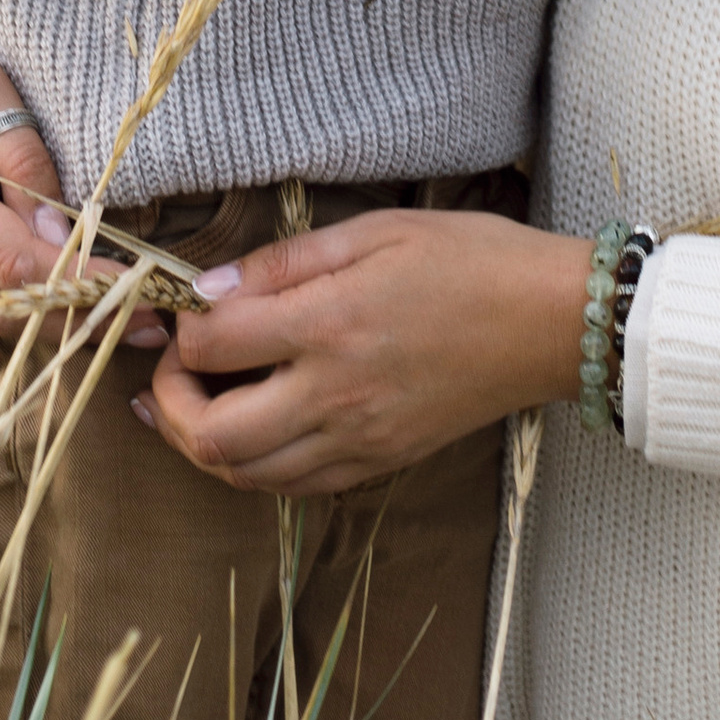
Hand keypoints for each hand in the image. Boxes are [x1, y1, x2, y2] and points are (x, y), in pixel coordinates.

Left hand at [139, 210, 591, 495]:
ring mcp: (358, 440)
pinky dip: (254, 467)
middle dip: (169, 407)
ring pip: (246, 476)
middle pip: (213, 438)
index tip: (174, 309)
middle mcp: (336, 394)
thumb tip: (209, 289)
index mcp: (331, 324)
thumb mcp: (374, 232)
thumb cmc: (469, 259)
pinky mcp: (379, 464)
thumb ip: (284, 263)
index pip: (214, 344)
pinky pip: (293, 487)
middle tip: (171, 369)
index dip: (177, 328)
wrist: (550, 323)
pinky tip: (250, 430)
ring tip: (193, 404)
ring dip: (203, 445)